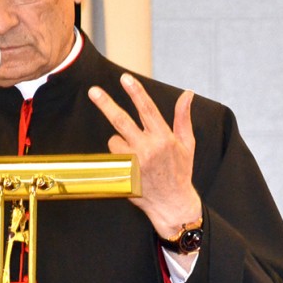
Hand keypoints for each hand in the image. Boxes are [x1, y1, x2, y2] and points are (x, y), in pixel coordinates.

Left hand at [88, 75, 200, 240]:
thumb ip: (183, 117)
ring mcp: (134, 162)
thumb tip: (188, 93)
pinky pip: (113, 155)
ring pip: (115, 139)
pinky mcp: (124, 172)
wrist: (172, 203)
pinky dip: (119, 154)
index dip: (136, 92)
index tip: (125, 78)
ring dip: (121, 140)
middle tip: (93, 91)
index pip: (147, 110)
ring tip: (136, 152)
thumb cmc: (181, 171)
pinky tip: (131, 164)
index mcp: (164, 138)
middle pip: (122, 121)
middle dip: (106, 104)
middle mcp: (148, 148)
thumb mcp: (187, 143)